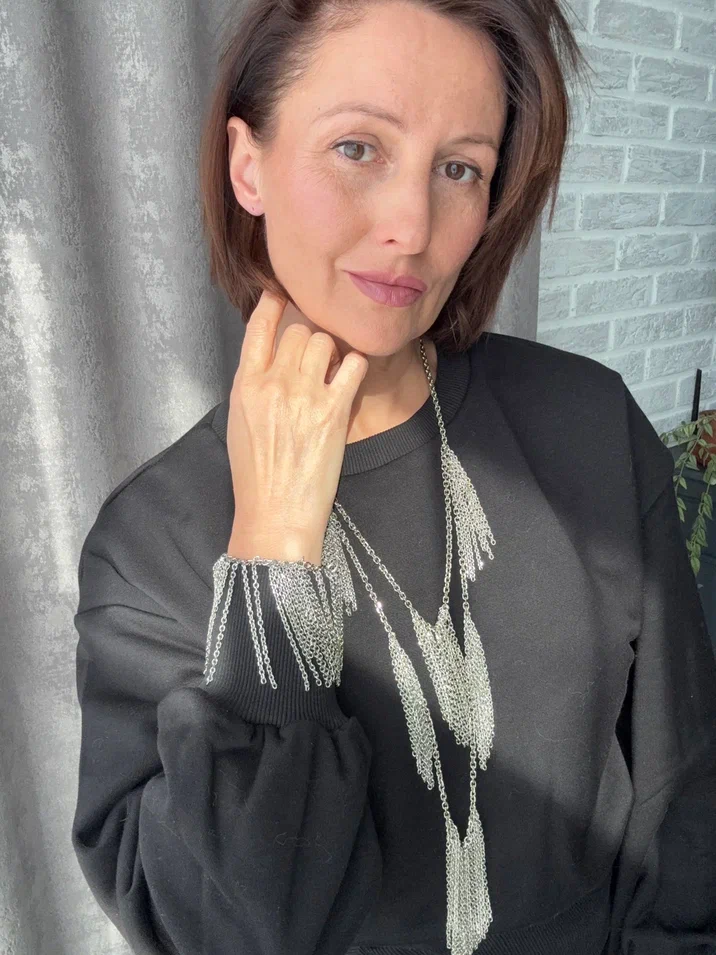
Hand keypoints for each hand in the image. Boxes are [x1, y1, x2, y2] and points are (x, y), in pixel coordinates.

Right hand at [226, 289, 368, 565]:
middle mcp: (274, 384)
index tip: (284, 294)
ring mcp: (305, 396)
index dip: (274, 304)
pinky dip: (355, 366)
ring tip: (332, 369)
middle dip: (309, 337)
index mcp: (245, 385)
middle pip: (298, 330)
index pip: (259, 326)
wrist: (275, 514)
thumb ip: (253, 384)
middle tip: (316, 356)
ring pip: (324, 341)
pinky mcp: (334, 412)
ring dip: (332, 350)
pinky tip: (350, 378)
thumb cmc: (255, 474)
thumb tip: (272, 356)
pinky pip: (352, 365)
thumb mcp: (239, 422)